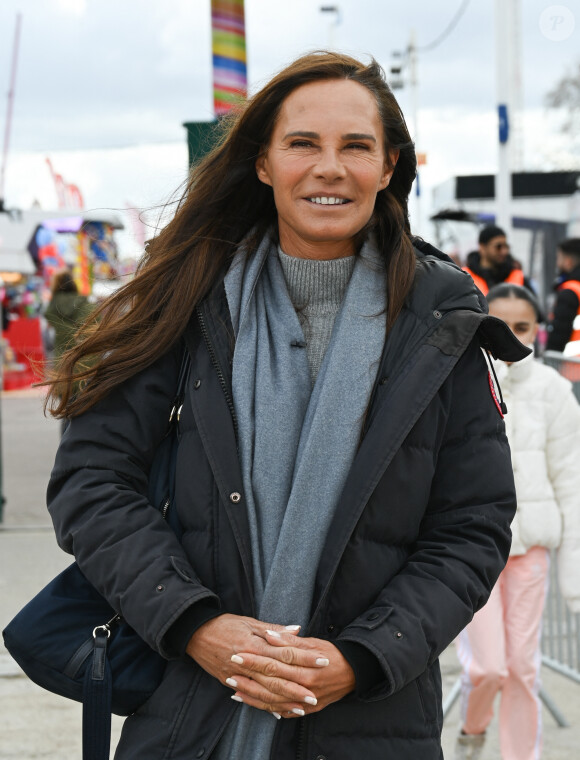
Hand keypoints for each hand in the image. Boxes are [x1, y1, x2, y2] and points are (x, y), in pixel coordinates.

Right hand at [186, 614, 322, 716]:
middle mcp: (246, 662)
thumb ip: (274, 629)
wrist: (194, 633)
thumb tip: (298, 630)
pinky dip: (265, 706)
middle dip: (297, 687)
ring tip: (302, 706)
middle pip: (276, 678)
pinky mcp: (229, 682)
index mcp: (253, 644)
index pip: (284, 653)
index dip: (304, 658)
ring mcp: (236, 675)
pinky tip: (279, 712)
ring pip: (264, 692)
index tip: (322, 661)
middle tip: (316, 694)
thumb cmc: (224, 624)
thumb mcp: (249, 621)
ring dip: (284, 701)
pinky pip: (250, 697)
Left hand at [226, 629, 355, 718]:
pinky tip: (253, 703)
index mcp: (306, 670)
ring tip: (234, 690)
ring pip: (273, 701)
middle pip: (270, 683)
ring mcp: (305, 702)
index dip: (254, 660)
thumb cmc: (333, 654)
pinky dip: (266, 708)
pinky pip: (283, 711)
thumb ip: (290, 642)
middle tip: (230, 671)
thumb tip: (270, 635)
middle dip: (248, 678)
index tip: (238, 654)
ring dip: (252, 696)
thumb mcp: (314, 643)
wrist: (354, 673)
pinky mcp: (307, 710)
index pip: (274, 664)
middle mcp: (305, 689)